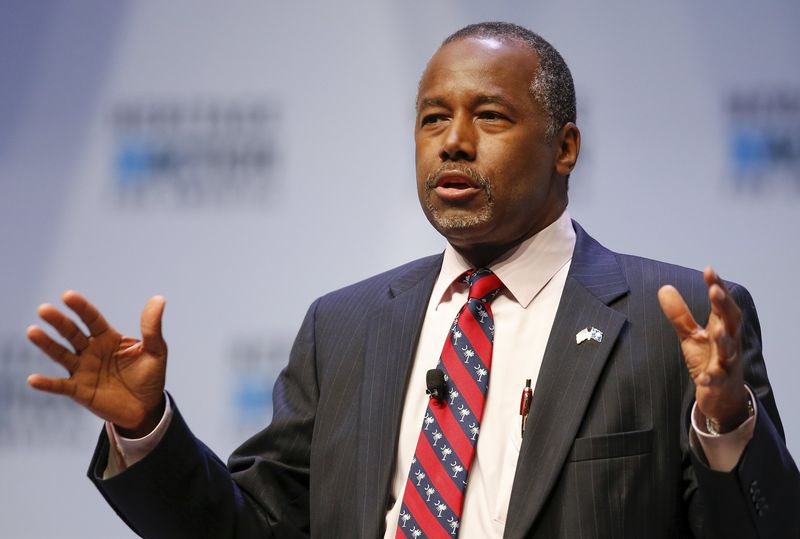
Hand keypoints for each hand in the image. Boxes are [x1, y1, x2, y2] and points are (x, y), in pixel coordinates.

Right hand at [27, 291, 167, 437]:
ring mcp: (83, 371)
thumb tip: (158, 299)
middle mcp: (91, 351)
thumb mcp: (156, 350)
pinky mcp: (80, 391)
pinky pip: (61, 386)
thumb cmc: (149, 377)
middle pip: (72, 333)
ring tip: (32, 331)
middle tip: (44, 309)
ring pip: (62, 354)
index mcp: (108, 338)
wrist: (147, 408)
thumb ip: (152, 328)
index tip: (67, 296)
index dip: (81, 308)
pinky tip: (33, 379)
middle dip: (59, 321)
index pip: (92, 319)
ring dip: (47, 344)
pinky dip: (47, 383)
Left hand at [658, 268, 749, 432]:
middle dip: (724, 306)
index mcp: (721, 327)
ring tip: (717, 330)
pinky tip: (703, 377)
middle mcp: (728, 342)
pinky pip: (716, 380)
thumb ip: (679, 314)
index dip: (717, 287)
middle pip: (731, 322)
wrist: (722, 395)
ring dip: (724, 340)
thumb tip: (664, 287)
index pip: (722, 304)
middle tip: (715, 290)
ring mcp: (726, 363)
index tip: (709, 270)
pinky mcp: (720, 382)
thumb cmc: (708, 359)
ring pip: (729, 350)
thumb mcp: (691, 335)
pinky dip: (711, 378)